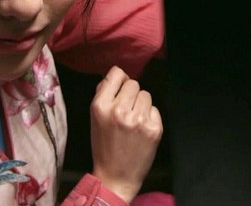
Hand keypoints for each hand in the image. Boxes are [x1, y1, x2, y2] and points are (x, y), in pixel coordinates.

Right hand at [90, 65, 162, 202]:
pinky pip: (154, 109)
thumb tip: (116, 75)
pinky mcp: (154, 128)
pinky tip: (142, 130)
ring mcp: (138, 120)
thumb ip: (103, 94)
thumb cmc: (104, 146)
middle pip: (133, 83)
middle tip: (127, 110)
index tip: (120, 89)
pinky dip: (150, 117)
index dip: (119, 80)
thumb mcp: (95, 118)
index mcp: (100, 106)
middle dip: (131, 94)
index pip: (116, 74)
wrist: (115, 177)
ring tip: (134, 121)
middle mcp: (119, 110)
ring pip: (146, 94)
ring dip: (141, 104)